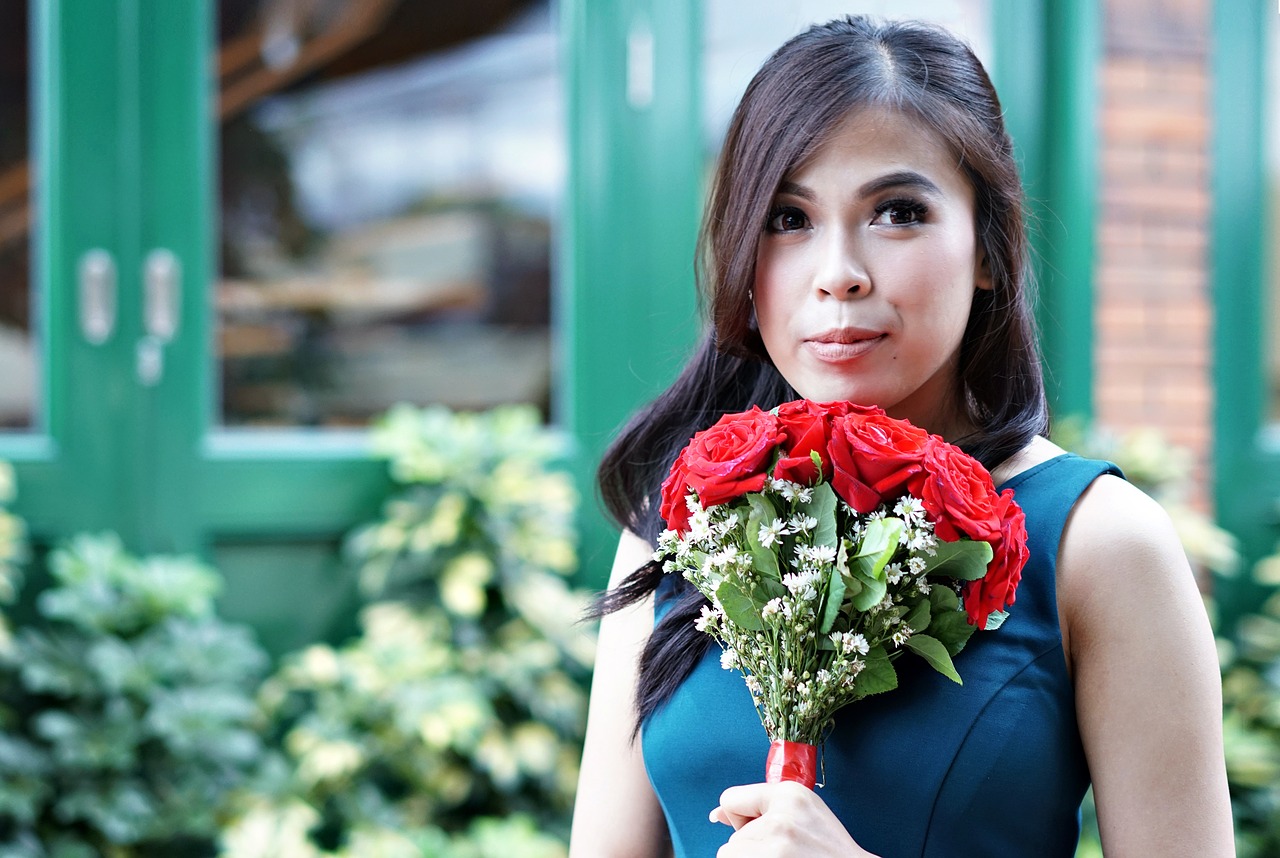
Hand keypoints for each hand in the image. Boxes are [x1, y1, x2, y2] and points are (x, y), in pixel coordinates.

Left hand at [710, 781, 879, 856]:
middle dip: (751, 847)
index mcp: (790, 795)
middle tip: (786, 852)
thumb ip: (761, 807)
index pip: (729, 800)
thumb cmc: (829, 849)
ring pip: (731, 854)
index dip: (743, 820)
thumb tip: (717, 815)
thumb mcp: (802, 812)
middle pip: (733, 836)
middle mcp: (780, 819)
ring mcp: (775, 849)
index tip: (764, 832)